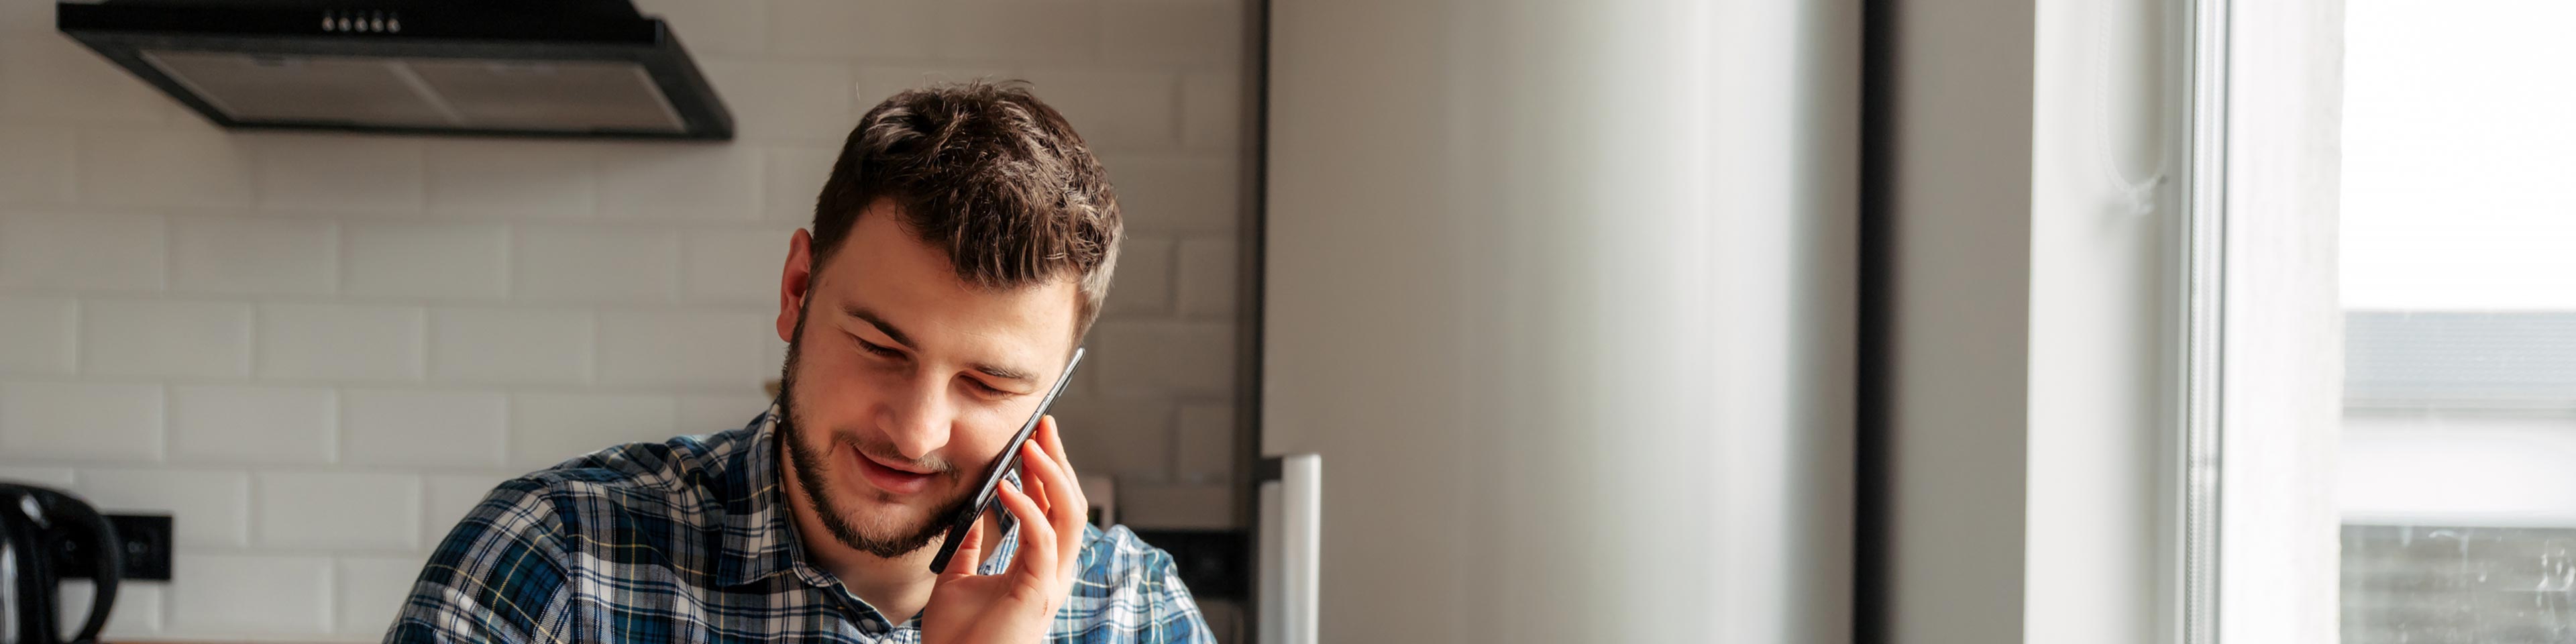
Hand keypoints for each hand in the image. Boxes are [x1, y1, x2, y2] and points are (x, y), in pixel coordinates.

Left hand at [921, 415, 1088, 643]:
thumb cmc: (958, 640)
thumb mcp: (958, 580)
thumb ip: (970, 550)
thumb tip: (971, 519)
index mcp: (1039, 568)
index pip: (1053, 508)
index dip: (1047, 471)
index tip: (1033, 438)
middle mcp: (1053, 571)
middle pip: (1070, 504)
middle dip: (1058, 461)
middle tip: (1044, 425)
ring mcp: (1050, 581)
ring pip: (1070, 516)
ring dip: (1052, 476)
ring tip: (1030, 445)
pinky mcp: (1038, 590)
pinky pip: (1043, 540)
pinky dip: (1026, 508)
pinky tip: (1006, 486)